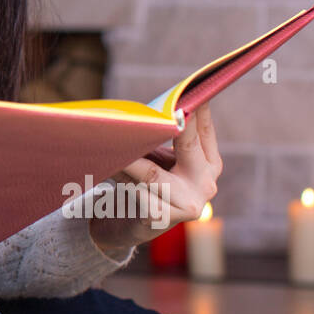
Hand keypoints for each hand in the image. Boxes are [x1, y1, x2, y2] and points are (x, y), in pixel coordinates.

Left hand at [88, 102, 221, 253]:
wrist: (129, 225)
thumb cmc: (147, 183)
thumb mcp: (162, 158)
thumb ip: (167, 138)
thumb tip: (152, 109)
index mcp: (210, 164)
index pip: (204, 129)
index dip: (196, 108)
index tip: (187, 88)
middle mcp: (206, 185)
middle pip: (186, 146)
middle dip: (168, 124)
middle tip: (156, 109)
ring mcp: (187, 205)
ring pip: (151, 172)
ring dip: (128, 155)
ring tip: (109, 137)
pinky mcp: (161, 218)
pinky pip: (134, 190)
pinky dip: (117, 175)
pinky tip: (103, 165)